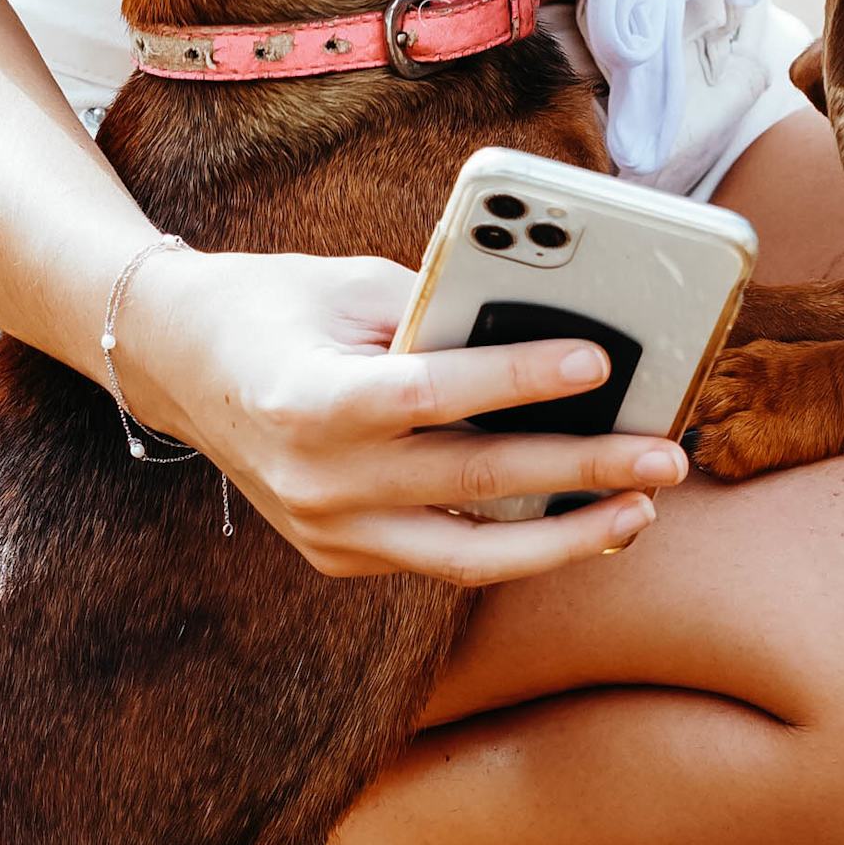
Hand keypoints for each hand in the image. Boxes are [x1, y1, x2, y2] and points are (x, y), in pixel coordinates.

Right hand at [105, 240, 683, 583]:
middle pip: (470, 482)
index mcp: (307, 397)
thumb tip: (550, 329)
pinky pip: (443, 558)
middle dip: (580, 470)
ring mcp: (325, 533)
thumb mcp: (349, 285)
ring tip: (639, 512)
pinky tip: (579, 520)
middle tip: (665, 457)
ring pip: (468, 556)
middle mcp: (315, 479)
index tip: (598, 362)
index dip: (517, 379)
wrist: (177, 366)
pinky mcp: (338, 559)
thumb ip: (439, 311)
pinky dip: (513, 541)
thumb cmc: (275, 306)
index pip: (431, 395)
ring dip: (565, 538)